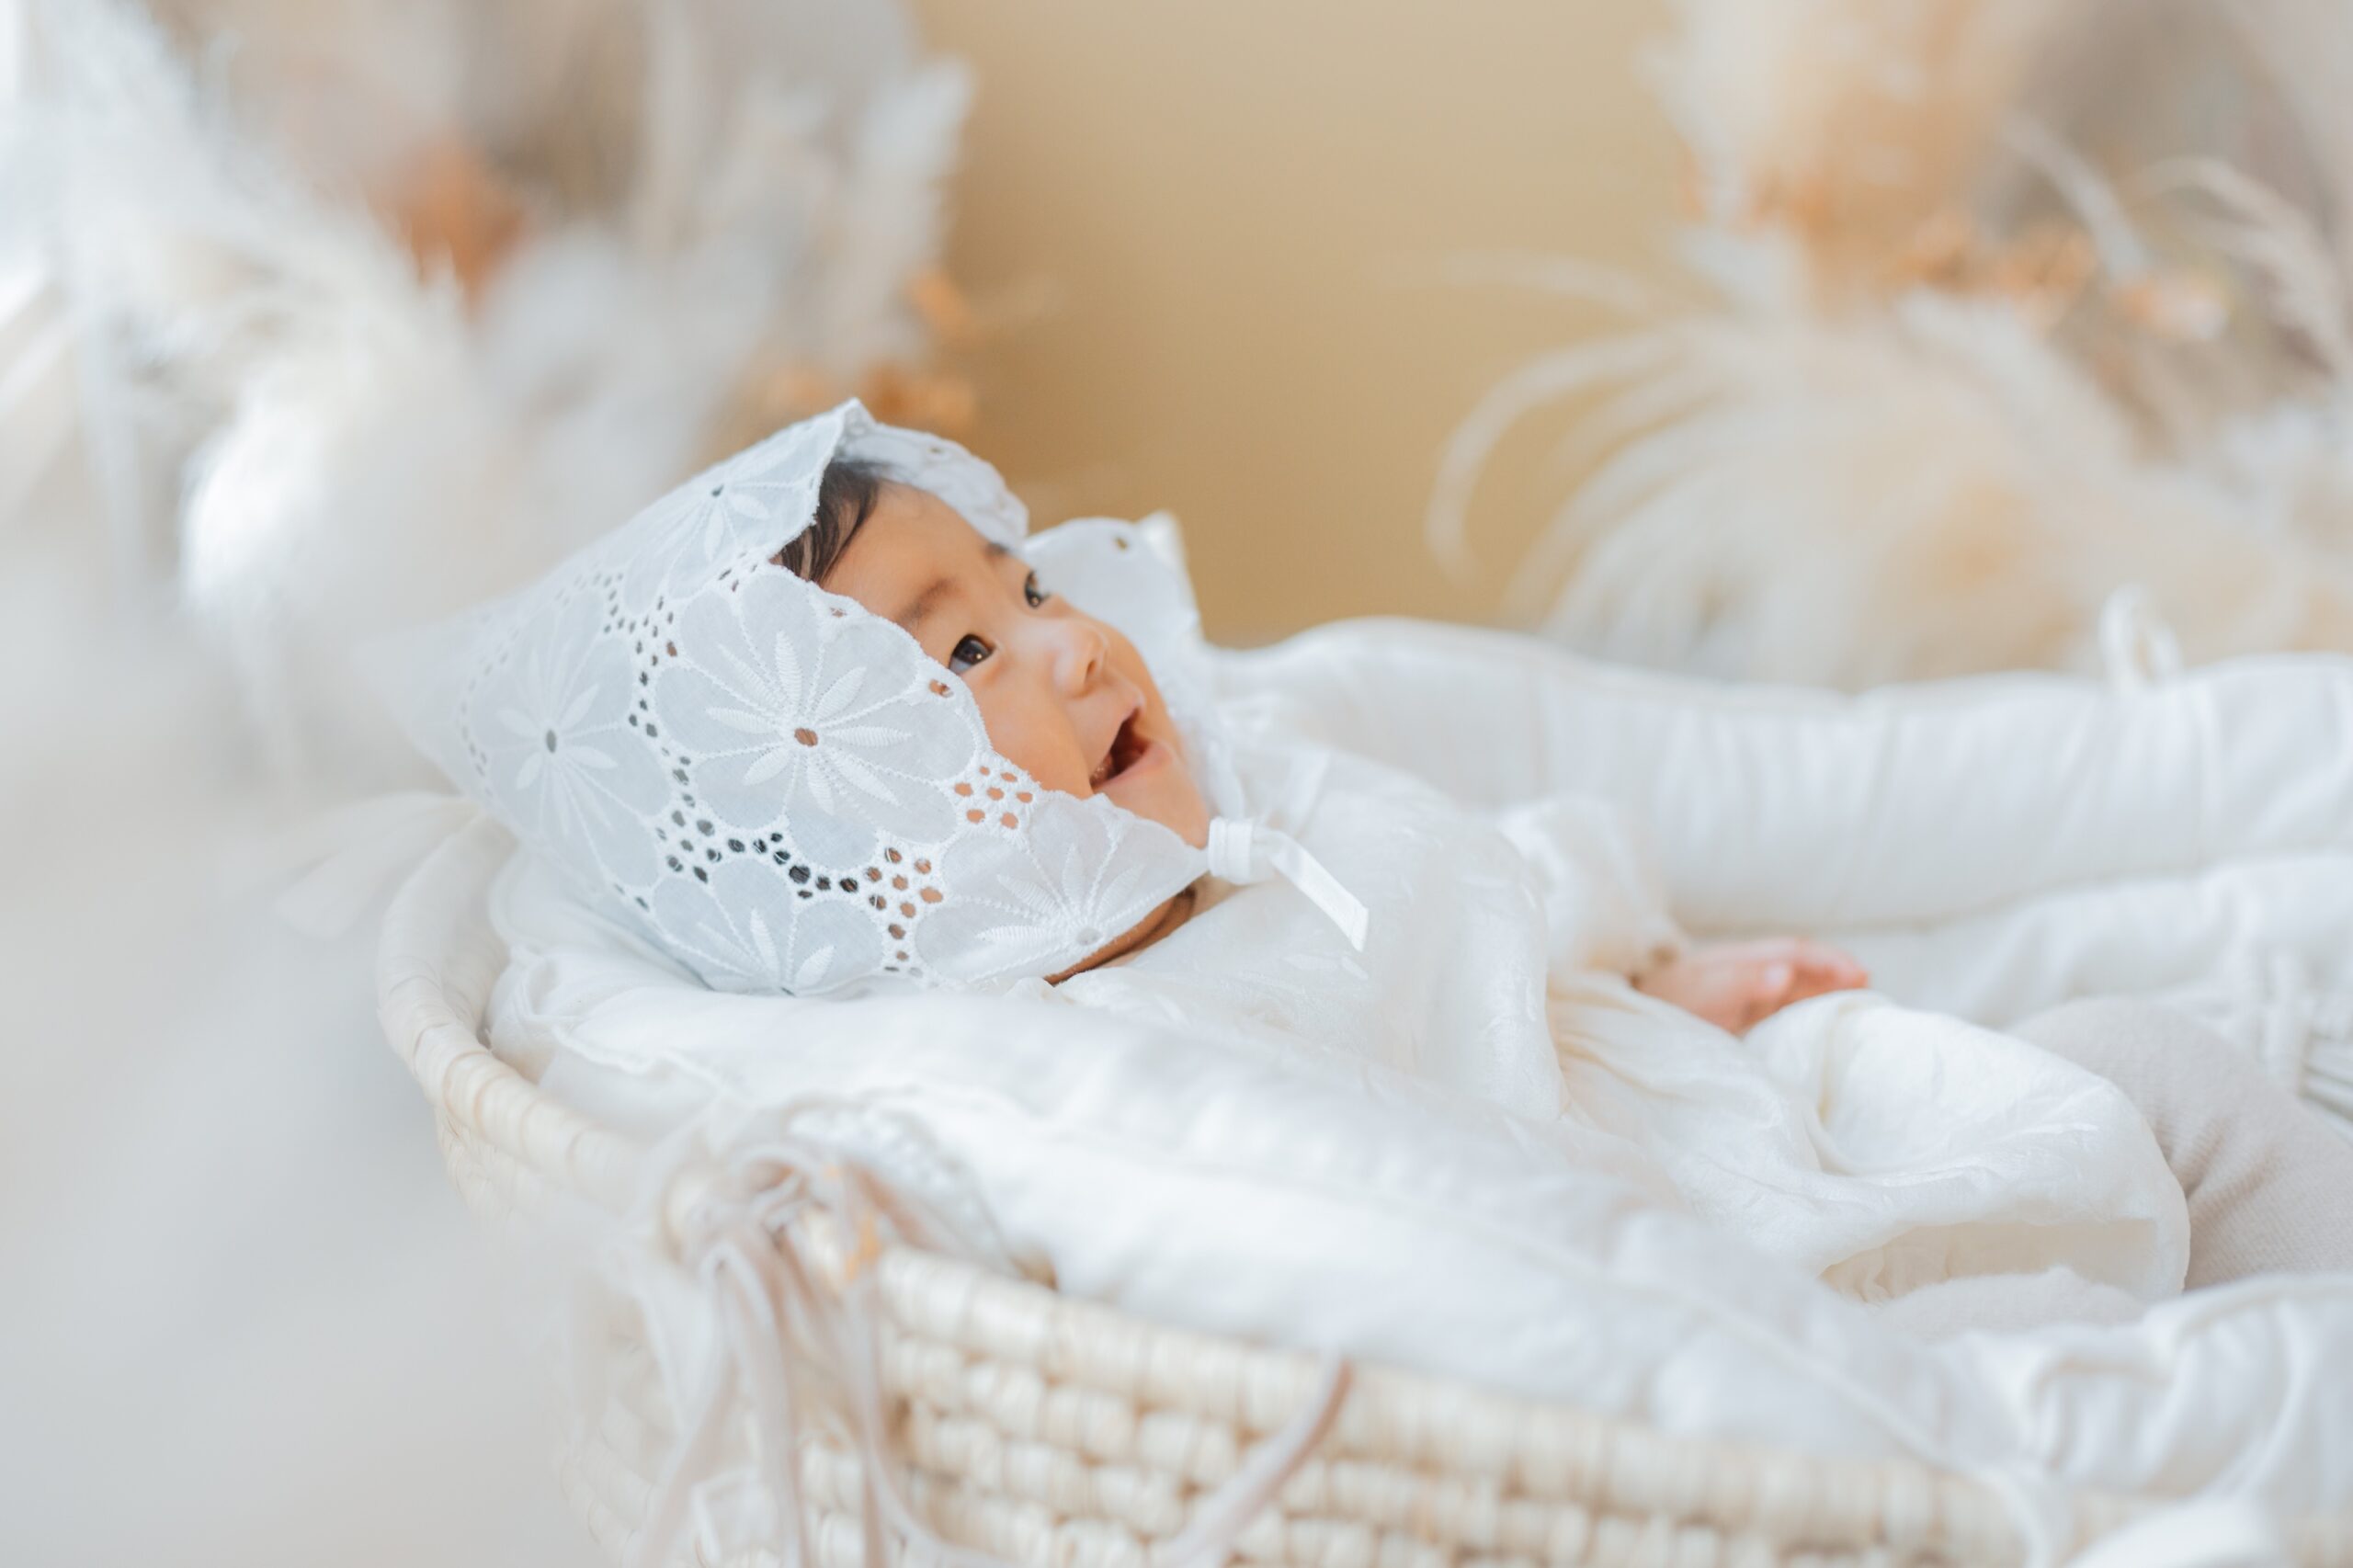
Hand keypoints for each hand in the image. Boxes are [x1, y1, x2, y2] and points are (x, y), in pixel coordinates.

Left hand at [1631, 938, 1868, 1033]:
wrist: (1621, 1022)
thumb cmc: (1660, 1003)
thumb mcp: (1697, 992)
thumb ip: (1738, 984)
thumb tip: (1785, 973)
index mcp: (1738, 960)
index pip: (1793, 952)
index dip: (1828, 961)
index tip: (1859, 974)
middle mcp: (1745, 975)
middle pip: (1801, 969)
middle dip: (1837, 976)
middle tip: (1871, 992)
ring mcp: (1743, 999)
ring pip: (1795, 992)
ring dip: (1826, 996)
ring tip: (1860, 1011)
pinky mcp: (1739, 1023)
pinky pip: (1781, 1014)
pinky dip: (1806, 1018)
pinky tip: (1823, 1034)